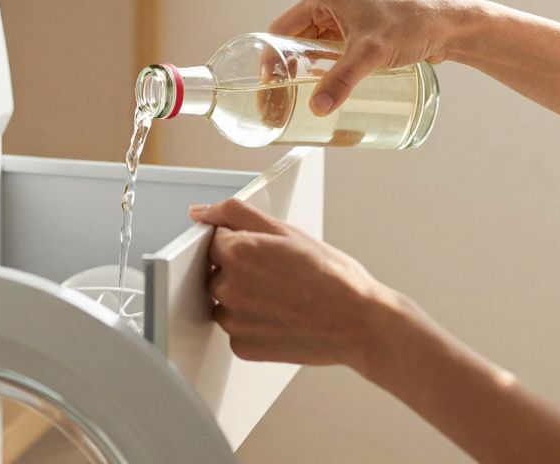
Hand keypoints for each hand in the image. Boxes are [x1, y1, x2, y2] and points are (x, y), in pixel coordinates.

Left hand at [189, 198, 400, 371]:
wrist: (358, 322)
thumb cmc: (331, 276)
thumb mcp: (286, 231)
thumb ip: (235, 214)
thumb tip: (200, 212)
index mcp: (237, 252)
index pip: (215, 240)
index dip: (242, 244)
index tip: (265, 254)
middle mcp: (228, 287)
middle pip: (217, 272)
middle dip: (240, 271)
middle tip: (278, 276)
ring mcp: (234, 321)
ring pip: (224, 302)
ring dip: (243, 298)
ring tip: (282, 297)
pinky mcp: (242, 346)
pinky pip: (236, 329)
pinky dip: (252, 324)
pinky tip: (280, 318)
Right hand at [270, 0, 472, 115]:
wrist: (447, 25)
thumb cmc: (410, 26)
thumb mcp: (371, 53)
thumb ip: (342, 80)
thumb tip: (317, 109)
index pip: (281, 29)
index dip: (270, 58)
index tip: (267, 86)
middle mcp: (330, 4)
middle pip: (293, 41)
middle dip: (284, 71)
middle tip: (278, 101)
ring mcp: (344, 19)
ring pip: (311, 49)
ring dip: (302, 72)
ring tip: (294, 101)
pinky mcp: (357, 33)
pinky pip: (329, 53)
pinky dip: (321, 70)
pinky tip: (319, 91)